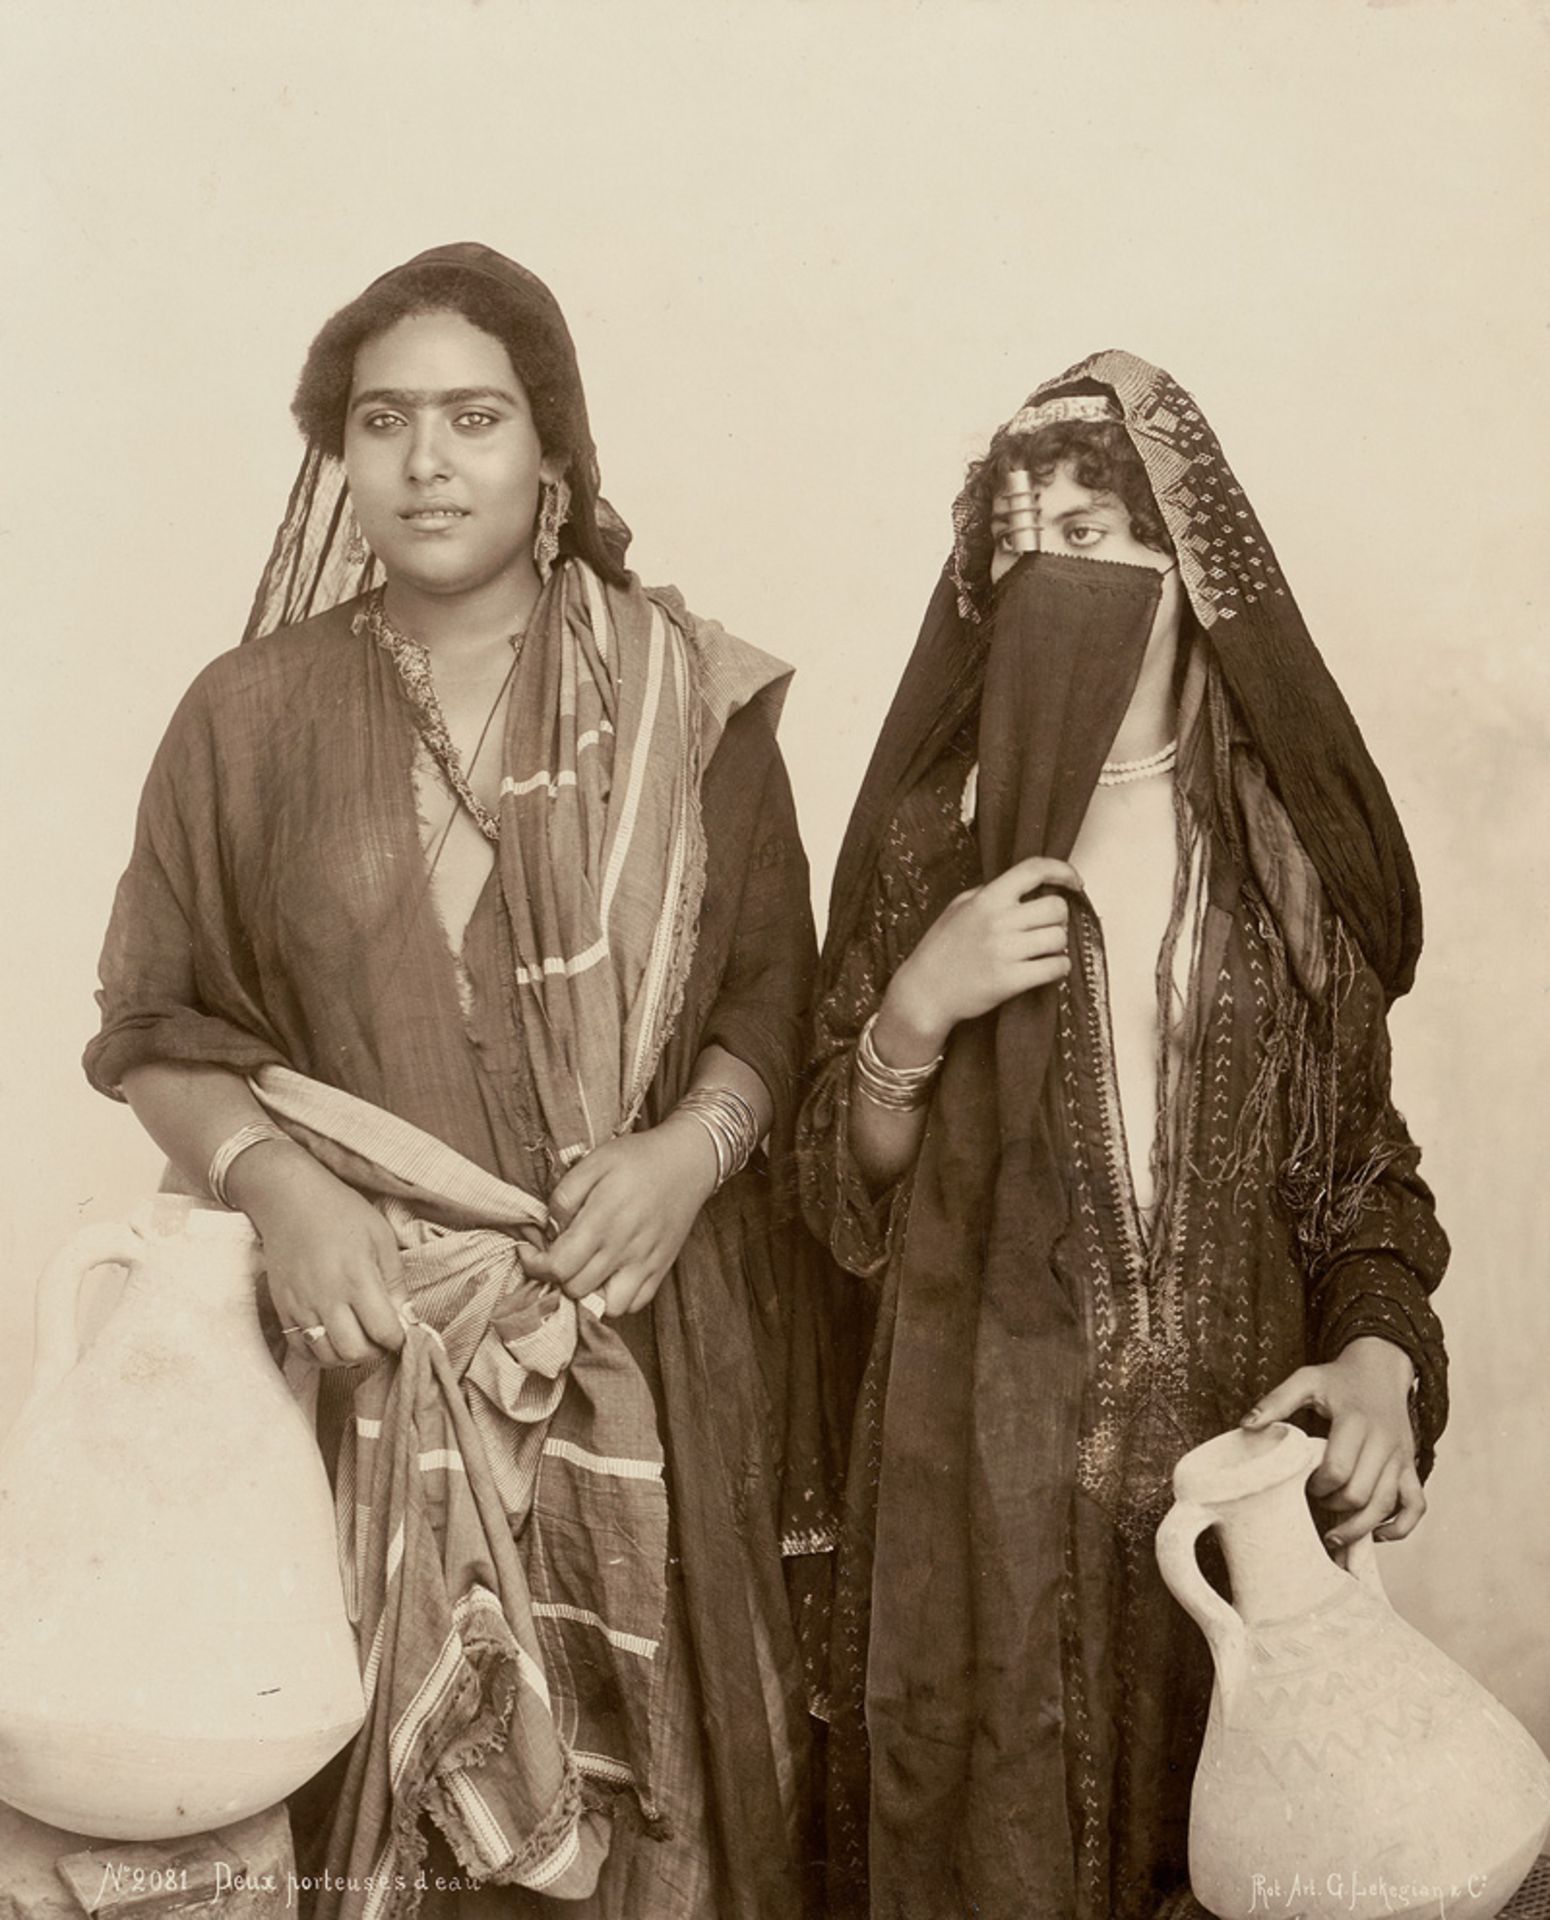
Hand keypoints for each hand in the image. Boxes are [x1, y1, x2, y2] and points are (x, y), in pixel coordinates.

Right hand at [231, 1142, 407, 1367]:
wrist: (289, 1200)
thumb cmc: (341, 1213)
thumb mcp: (381, 1237)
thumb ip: (396, 1282)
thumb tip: (408, 1318)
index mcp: (357, 1278)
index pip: (384, 1332)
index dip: (399, 1338)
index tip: (401, 1330)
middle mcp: (327, 1298)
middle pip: (354, 1353)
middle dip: (374, 1352)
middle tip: (379, 1336)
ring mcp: (301, 1306)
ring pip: (326, 1357)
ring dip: (347, 1356)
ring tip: (358, 1337)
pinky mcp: (282, 1309)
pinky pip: (301, 1348)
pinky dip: (320, 1353)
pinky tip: (333, 1338)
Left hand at [521, 1118, 718, 1316]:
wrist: (688, 1161)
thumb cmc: (637, 1159)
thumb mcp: (595, 1161)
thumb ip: (566, 1194)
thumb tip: (551, 1227)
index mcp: (602, 1219)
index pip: (558, 1265)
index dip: (535, 1264)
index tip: (529, 1251)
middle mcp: (624, 1247)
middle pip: (576, 1288)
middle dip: (558, 1276)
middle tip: (557, 1256)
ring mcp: (645, 1262)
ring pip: (605, 1305)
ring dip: (589, 1293)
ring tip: (584, 1271)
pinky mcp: (661, 1269)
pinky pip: (634, 1304)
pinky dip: (617, 1299)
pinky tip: (610, 1276)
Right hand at [879, 854, 1079, 1059]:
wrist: (924, 992)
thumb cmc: (940, 950)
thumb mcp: (958, 908)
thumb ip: (989, 894)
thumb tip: (1023, 887)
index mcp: (987, 898)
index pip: (1034, 870)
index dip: (1062, 871)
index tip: (1074, 882)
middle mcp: (998, 921)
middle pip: (1057, 908)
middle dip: (1059, 918)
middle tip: (1047, 928)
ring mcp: (1005, 951)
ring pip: (1060, 938)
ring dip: (1057, 946)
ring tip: (1041, 951)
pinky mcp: (1011, 980)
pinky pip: (1056, 967)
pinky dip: (1058, 968)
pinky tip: (1045, 969)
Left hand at [1241, 1337, 1421, 1546]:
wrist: (1381, 1369)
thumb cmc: (1339, 1379)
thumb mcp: (1306, 1380)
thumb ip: (1276, 1401)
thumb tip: (1246, 1425)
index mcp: (1356, 1422)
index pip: (1338, 1469)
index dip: (1317, 1485)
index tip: (1302, 1484)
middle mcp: (1384, 1442)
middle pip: (1361, 1494)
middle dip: (1334, 1507)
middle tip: (1315, 1503)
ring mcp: (1401, 1457)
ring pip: (1387, 1506)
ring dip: (1360, 1527)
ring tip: (1334, 1538)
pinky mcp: (1410, 1467)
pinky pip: (1416, 1506)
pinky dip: (1400, 1527)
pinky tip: (1377, 1534)